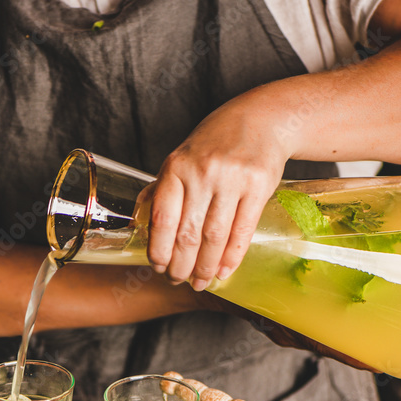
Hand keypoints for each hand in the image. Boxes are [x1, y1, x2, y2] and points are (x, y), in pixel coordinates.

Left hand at [146, 94, 287, 289]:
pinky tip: (223, 270)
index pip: (162, 219)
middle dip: (181, 265)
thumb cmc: (215, 143)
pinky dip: (231, 257)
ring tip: (201, 281)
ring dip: (205, 266)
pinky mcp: (258, 185)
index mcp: (176, 167)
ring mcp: (232, 179)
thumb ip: (162, 189)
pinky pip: (242, 231)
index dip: (159, 250)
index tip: (158, 267)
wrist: (261, 119)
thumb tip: (139, 223)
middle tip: (178, 280)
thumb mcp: (182, 158)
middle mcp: (202, 172)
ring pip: (215, 237)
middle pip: (188, 233)